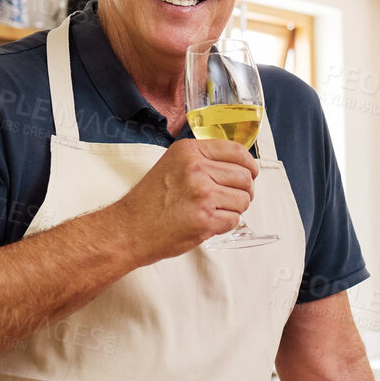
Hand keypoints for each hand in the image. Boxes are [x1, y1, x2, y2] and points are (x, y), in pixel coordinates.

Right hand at [109, 137, 257, 263]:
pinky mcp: (205, 219)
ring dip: (235, 208)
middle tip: (233, 198)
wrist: (129, 229)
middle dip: (245, 190)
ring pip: (243, 199)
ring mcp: (202, 194)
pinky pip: (234, 219)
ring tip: (216, 211)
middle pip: (244, 177)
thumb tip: (236, 165)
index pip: (236, 151)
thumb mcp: (172, 165)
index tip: (250, 173)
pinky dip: (226, 223)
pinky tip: (208, 222)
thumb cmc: (148, 202)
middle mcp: (196, 169)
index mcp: (189, 151)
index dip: (249, 165)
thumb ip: (201, 160)